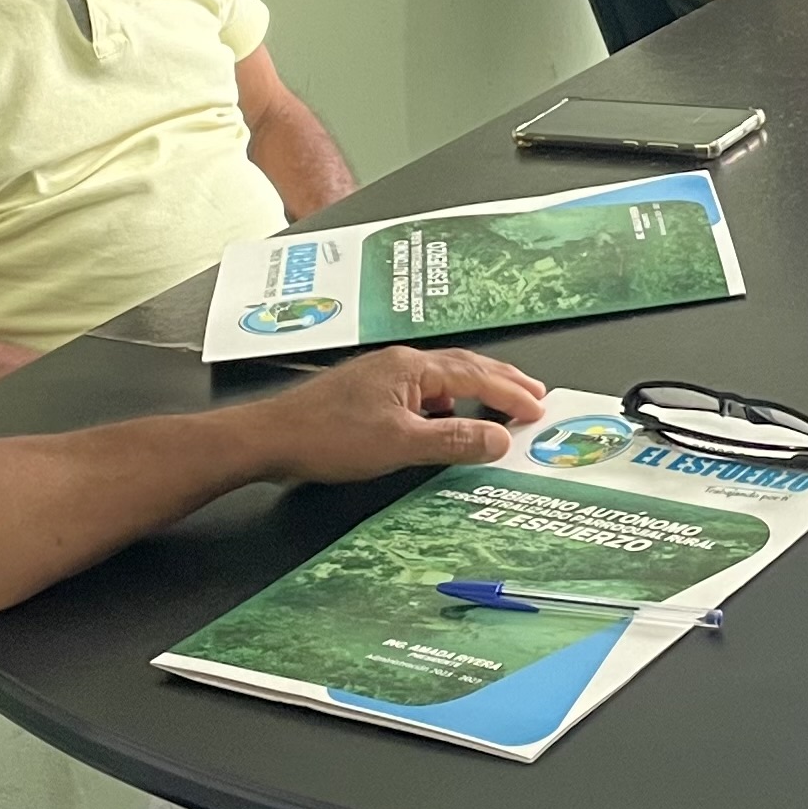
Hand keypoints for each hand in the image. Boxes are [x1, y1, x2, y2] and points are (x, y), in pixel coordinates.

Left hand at [241, 347, 547, 482]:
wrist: (269, 438)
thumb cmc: (327, 437)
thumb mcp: (400, 444)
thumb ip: (454, 441)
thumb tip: (499, 438)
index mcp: (412, 368)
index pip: (476, 376)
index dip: (511, 393)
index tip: (538, 408)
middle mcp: (399, 364)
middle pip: (463, 367)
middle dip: (502, 381)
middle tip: (534, 394)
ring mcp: (382, 377)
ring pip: (442, 378)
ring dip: (475, 390)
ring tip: (500, 405)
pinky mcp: (367, 394)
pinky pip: (421, 391)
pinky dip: (446, 403)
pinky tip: (445, 420)